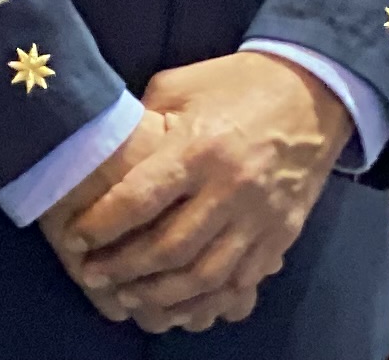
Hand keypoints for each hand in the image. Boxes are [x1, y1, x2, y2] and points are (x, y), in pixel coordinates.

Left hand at [54, 53, 348, 331]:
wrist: (312, 93)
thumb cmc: (233, 83)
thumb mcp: (177, 87)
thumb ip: (144, 127)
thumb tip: (106, 153)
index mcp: (199, 148)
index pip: (141, 199)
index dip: (103, 225)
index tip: (75, 238)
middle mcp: (231, 189)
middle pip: (171, 247)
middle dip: (125, 268)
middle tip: (92, 275)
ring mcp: (260, 218)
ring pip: (206, 274)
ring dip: (162, 293)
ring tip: (127, 297)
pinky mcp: (281, 236)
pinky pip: (242, 280)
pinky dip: (208, 299)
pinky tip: (179, 304)